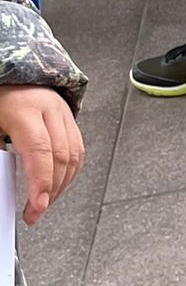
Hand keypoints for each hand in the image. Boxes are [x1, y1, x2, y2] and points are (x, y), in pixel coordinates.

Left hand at [0, 86, 83, 223]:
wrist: (12, 72)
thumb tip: (1, 181)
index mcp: (24, 110)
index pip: (39, 151)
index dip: (40, 182)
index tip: (36, 207)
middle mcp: (50, 110)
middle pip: (61, 158)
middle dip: (50, 191)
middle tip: (35, 212)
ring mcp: (63, 114)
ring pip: (74, 157)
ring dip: (61, 185)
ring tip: (44, 203)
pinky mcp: (70, 119)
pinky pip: (78, 151)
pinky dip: (69, 173)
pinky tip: (56, 184)